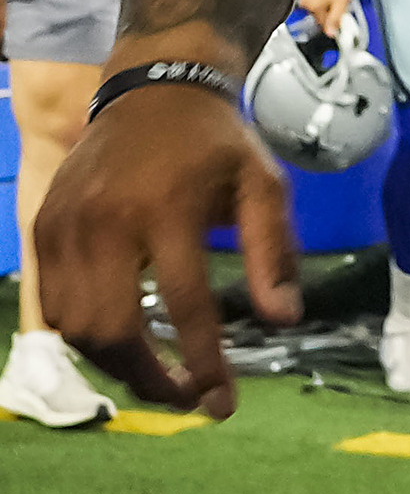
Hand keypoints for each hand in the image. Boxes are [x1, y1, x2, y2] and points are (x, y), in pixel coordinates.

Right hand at [35, 88, 300, 418]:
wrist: (153, 90)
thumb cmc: (217, 144)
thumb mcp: (264, 185)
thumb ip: (273, 252)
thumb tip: (284, 320)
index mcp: (166, 210)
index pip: (184, 304)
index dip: (203, 362)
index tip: (222, 403)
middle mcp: (104, 222)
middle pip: (112, 329)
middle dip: (148, 379)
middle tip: (186, 399)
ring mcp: (63, 226)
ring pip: (74, 327)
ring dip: (114, 366)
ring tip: (160, 377)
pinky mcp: (42, 228)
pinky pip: (52, 304)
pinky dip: (85, 336)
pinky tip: (123, 343)